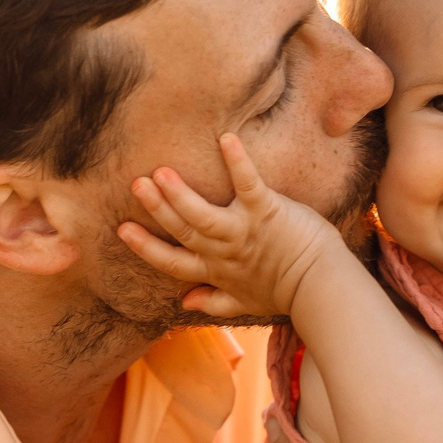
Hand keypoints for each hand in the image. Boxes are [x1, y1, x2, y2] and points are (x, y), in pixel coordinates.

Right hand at [116, 133, 340, 319]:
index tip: (122, 229)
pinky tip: (226, 138)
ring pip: (203, 213)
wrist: (320, 287)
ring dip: (180, 194)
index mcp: (215, 270)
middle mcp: (223, 251)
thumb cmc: (284, 293)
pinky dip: (238, 161)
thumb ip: (212, 302)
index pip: (172, 261)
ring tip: (160, 172)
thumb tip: (182, 302)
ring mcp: (243, 230)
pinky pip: (248, 183)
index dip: (146, 247)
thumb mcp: (242, 303)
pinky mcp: (266, 210)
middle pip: (182, 230)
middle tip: (136, 185)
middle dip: (157, 209)